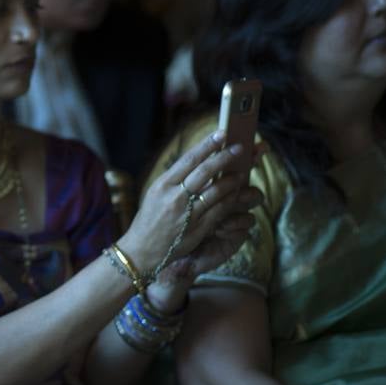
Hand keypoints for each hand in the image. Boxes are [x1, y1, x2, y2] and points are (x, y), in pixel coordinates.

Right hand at [121, 133, 263, 277]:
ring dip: (232, 179)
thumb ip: (175, 179)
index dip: (206, 145)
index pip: (188, 159)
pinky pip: (219, 210)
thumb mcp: (156, 194)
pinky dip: (230, 200)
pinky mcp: (198, 228)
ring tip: (242, 171)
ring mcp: (187, 213)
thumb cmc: (150, 219)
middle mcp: (174, 197)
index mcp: (162, 184)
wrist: (142, 250)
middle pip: (204, 172)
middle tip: (239, 148)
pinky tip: (237, 192)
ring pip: (215, 191)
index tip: (220, 134)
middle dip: (223, 157)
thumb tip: (197, 162)